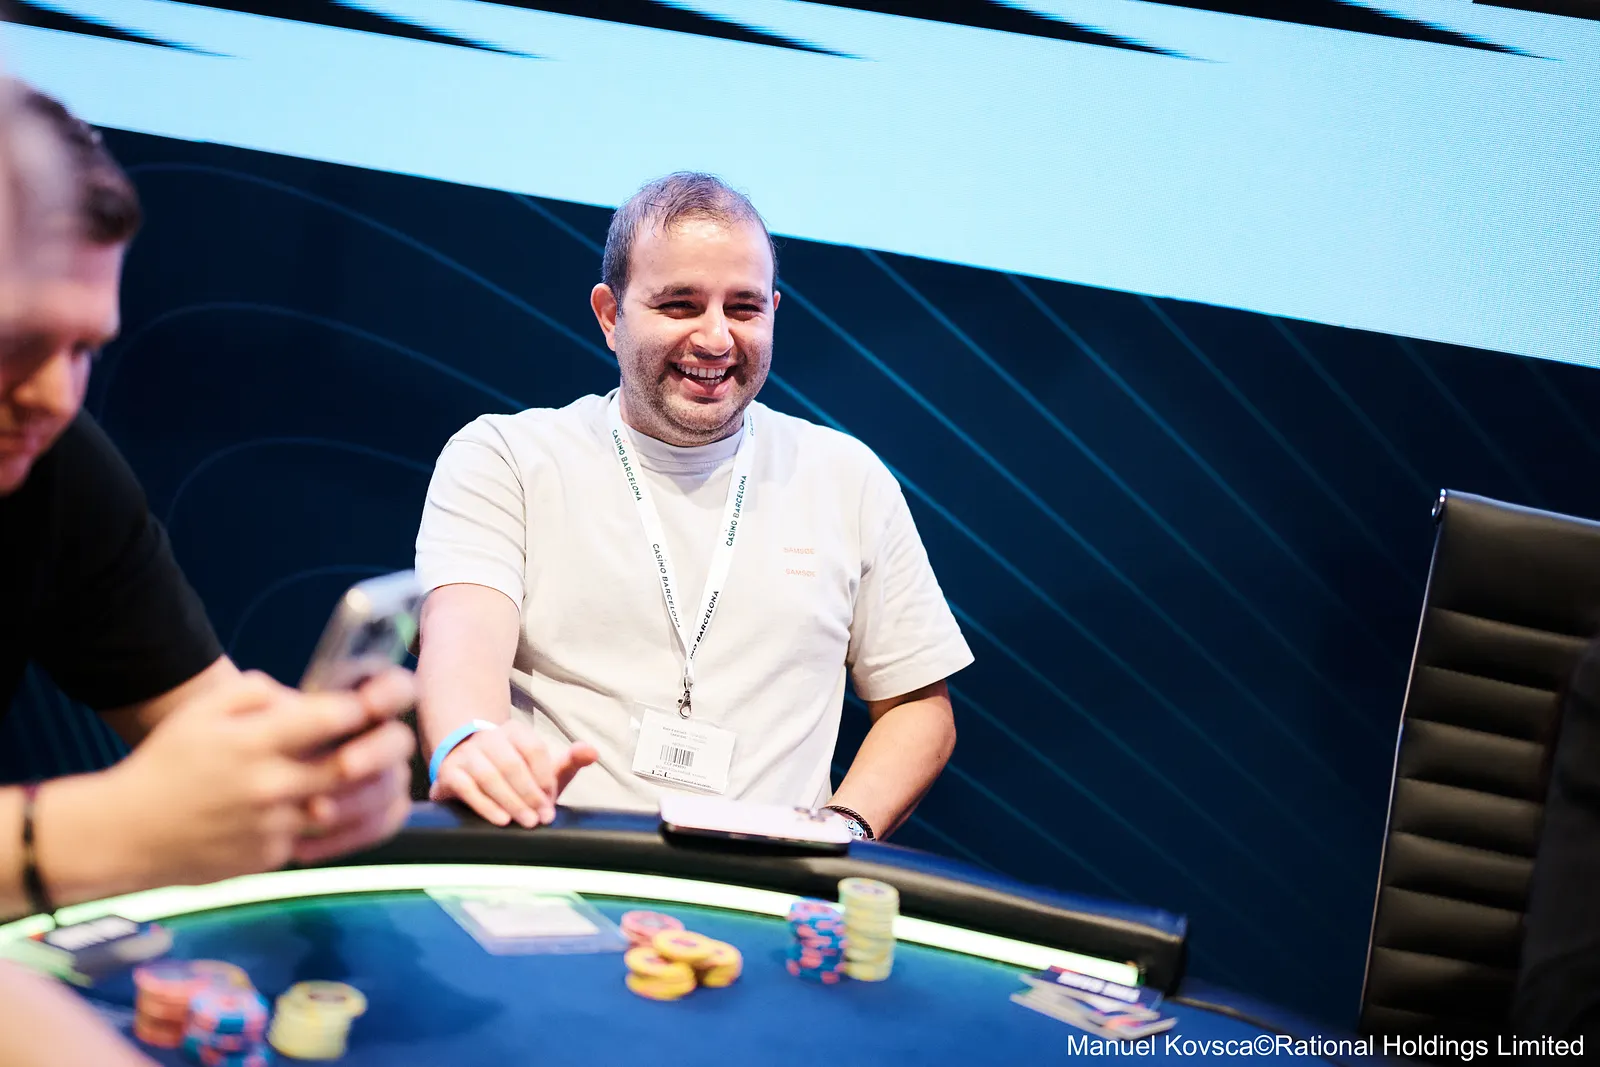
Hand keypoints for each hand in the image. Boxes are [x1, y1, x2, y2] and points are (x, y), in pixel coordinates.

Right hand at [102, 669, 415, 885]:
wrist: (124, 833)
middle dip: (388, 744)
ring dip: (376, 787)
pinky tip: (353, 806)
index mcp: (254, 742)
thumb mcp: (201, 711)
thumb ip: (254, 691)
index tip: (386, 695)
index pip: (331, 717)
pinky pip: (322, 840)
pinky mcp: (271, 858)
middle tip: (398, 731)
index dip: (370, 703)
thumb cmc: (165, 763)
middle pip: (353, 764)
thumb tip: (303, 697)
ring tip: (388, 768)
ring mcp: (273, 826)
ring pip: (348, 807)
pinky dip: (342, 823)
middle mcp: (270, 785)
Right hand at [428, 717, 596, 827]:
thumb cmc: (516, 775)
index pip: (533, 749)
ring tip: (526, 822)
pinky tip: (501, 820)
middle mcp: (488, 738)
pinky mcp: (448, 774)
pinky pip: (466, 788)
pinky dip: (485, 805)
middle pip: (512, 764)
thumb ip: (570, 761)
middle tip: (541, 819)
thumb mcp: (545, 769)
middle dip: (529, 793)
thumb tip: (592, 752)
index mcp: (515, 732)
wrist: (469, 775)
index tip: (551, 800)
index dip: (545, 776)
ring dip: (510, 801)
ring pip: (489, 775)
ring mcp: (466, 754)